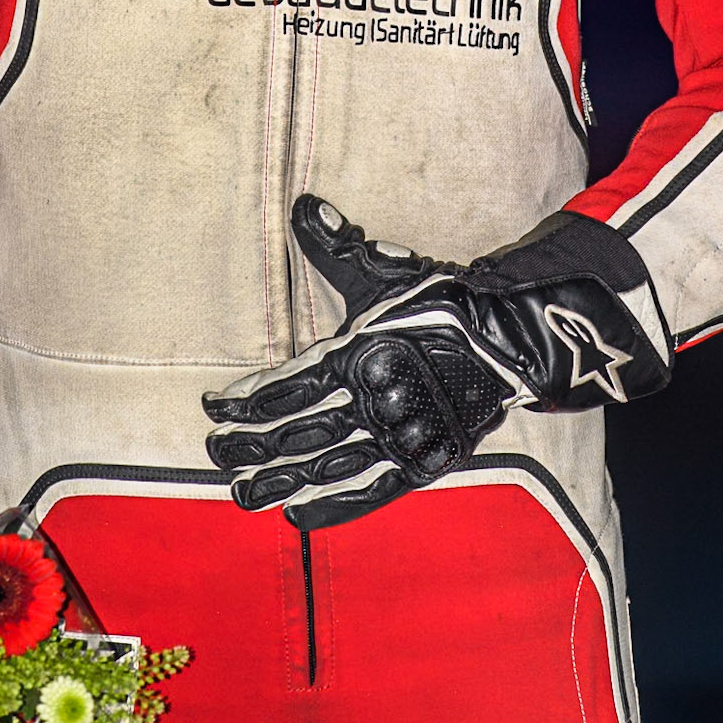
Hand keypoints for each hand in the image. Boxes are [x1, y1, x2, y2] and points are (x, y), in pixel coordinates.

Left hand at [203, 196, 671, 529]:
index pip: (283, 389)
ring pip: (324, 469)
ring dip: (277, 483)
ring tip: (240, 492)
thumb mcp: (385, 274)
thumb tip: (304, 206)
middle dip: (248, 447)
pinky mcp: (420, 462)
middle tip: (214, 450)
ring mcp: (396, 438)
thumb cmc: (440, 301)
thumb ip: (337, 247)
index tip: (212, 406)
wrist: (509, 340)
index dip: (242, 403)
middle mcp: (370, 402)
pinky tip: (297, 516)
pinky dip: (330, 507)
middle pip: (294, 435)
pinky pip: (367, 493)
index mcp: (355, 355)